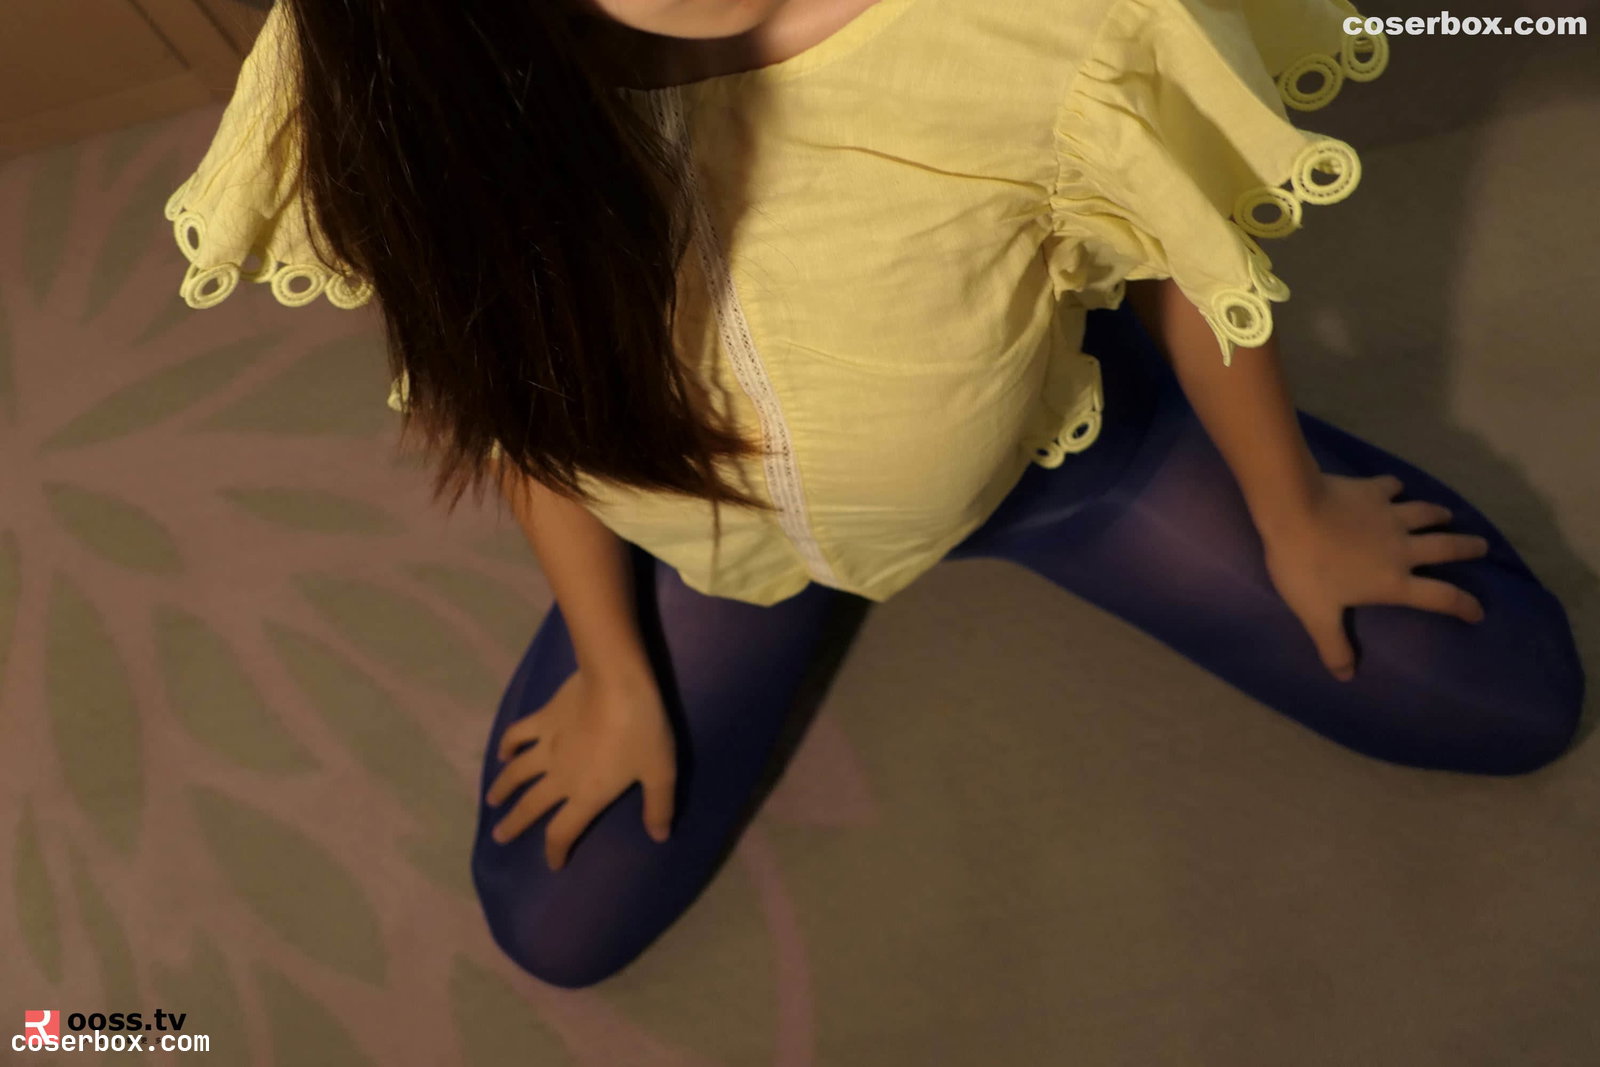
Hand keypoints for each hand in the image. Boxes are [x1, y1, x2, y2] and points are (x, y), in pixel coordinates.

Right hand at [485, 667, 675, 869]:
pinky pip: (518, 734)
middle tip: (498, 837)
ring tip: (491, 801)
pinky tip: (501, 753)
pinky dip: (506, 745)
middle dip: (515, 824)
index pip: (563, 831)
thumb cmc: (641, 730)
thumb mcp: (660, 772)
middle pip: (531, 806)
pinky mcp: (543, 718)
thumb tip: (659, 836)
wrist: (616, 682)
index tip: (552, 863)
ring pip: (517, 773)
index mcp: (586, 794)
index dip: (555, 850)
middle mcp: (559, 777)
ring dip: (502, 789)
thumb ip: (659, 806)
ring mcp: (547, 746)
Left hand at [1260, 472, 1488, 680]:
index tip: (1479, 611)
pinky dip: (1396, 487)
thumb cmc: (1306, 567)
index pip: (1440, 597)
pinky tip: (1396, 486)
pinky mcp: (1371, 490)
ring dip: (1439, 514)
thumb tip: (1346, 676)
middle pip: (1446, 547)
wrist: (1293, 511)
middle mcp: (1401, 547)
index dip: (1463, 605)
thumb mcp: (1316, 614)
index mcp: (1393, 581)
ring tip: (1448, 514)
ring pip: (1425, 513)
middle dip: (1467, 548)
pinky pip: (1390, 486)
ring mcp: (1389, 515)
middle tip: (1482, 546)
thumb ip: (1333, 645)